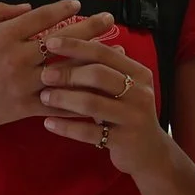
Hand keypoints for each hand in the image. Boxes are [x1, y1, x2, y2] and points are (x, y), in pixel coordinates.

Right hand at [0, 0, 113, 149]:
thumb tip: (25, 8)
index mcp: (5, 36)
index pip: (42, 18)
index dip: (62, 9)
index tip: (78, 5)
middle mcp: (19, 58)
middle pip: (63, 41)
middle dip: (90, 29)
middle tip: (110, 20)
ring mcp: (24, 85)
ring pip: (67, 72)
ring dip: (93, 61)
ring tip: (114, 53)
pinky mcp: (25, 108)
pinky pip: (58, 103)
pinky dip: (79, 98)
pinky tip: (97, 93)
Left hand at [38, 34, 172, 177]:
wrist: (150, 153)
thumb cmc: (128, 113)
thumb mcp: (124, 88)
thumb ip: (105, 68)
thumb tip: (74, 40)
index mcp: (138, 73)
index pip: (104, 52)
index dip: (75, 45)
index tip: (49, 42)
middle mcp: (139, 92)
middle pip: (98, 75)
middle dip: (68, 73)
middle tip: (44, 74)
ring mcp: (132, 118)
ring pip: (92, 103)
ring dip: (64, 98)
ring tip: (44, 97)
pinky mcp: (123, 141)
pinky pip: (89, 132)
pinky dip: (66, 127)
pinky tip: (48, 122)